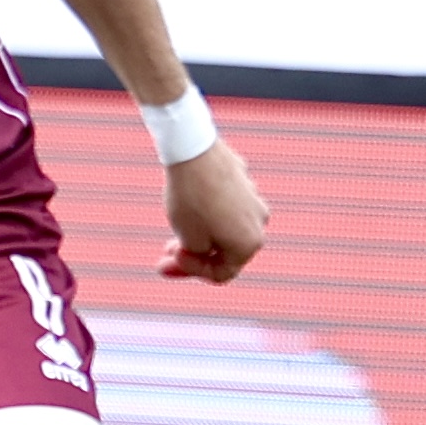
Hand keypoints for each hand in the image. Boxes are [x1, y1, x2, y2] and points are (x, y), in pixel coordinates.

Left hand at [156, 142, 268, 283]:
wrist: (193, 151)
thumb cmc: (192, 199)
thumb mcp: (189, 240)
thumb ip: (200, 256)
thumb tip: (205, 250)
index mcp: (249, 245)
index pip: (221, 273)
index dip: (192, 270)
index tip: (170, 255)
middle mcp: (260, 223)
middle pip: (225, 251)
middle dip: (194, 254)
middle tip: (165, 253)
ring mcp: (254, 200)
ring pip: (225, 227)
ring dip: (200, 233)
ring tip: (175, 229)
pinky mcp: (243, 181)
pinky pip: (225, 205)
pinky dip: (207, 211)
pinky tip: (188, 204)